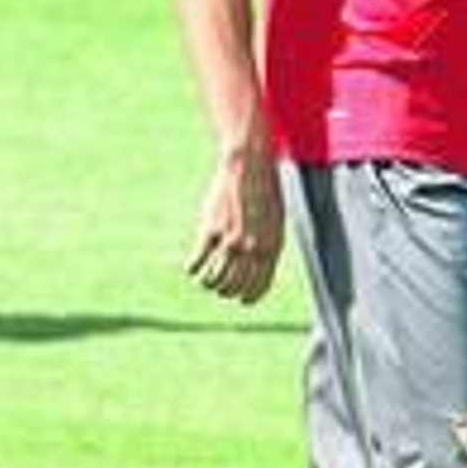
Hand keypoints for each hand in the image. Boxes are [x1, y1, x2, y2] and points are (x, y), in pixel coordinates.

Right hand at [186, 144, 283, 303]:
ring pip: (214, 278)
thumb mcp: (274, 221)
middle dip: (226, 291)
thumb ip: (267, 246)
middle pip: (234, 286)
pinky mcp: (210, 230)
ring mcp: (230, 240)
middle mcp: (252, 249)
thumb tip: (256, 269)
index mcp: (272, 247)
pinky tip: (192, 268)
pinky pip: (197, 261)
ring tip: (204, 280)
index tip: (241, 301)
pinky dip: (193, 268)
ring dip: (208, 283)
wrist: (248, 166)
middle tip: (220, 289)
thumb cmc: (264, 191)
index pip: (258, 287)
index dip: (248, 298)